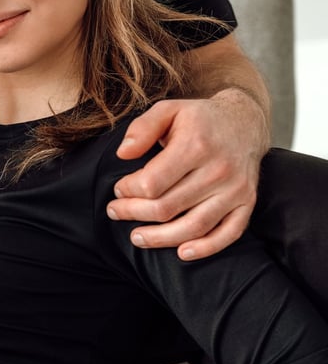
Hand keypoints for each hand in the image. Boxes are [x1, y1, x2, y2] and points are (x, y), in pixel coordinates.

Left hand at [107, 89, 268, 259]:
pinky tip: (182, 253)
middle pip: (167, 207)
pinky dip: (205, 248)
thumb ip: (142, 128)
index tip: (119, 189)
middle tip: (116, 211)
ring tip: (137, 237)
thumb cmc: (199, 119)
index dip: (129, 191)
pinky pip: (228, 234)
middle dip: (134, 213)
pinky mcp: (247, 203)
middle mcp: (218, 170)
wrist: (245, 122)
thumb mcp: (168, 110)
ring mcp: (235, 190)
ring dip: (160, 238)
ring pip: (193, 226)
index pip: (152, 182)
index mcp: (196, 145)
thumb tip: (123, 154)